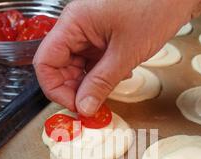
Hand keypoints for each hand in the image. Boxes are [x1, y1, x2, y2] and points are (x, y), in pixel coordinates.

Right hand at [34, 0, 196, 115]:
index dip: (56, 89)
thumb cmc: (155, 7)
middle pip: (59, 66)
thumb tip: (84, 106)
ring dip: (90, 83)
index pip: (45, 62)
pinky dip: (101, 74)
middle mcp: (76, 26)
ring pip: (76, 66)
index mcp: (73, 23)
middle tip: (93, 104)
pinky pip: (92, 61)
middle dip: (74, 89)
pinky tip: (118, 75)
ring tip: (110, 88)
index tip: (75, 105)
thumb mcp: (126, 53)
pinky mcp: (102, 36)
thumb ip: (101, 83)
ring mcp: (89, 31)